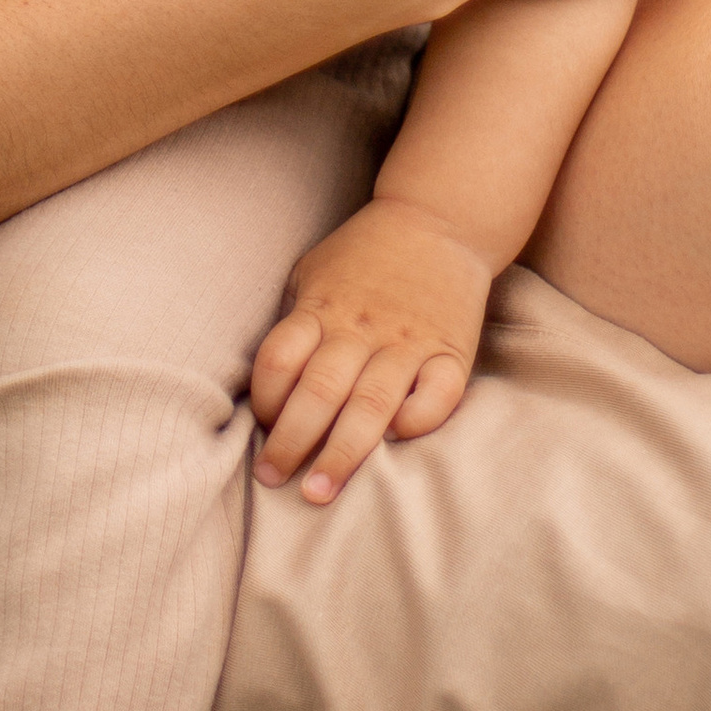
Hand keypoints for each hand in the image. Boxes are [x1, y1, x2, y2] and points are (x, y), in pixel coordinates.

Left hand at [249, 200, 498, 501]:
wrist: (437, 219)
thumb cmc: (363, 255)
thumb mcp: (312, 271)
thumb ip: (293, 321)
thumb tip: (267, 386)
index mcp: (322, 305)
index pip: (280, 359)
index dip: (263, 399)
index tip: (259, 428)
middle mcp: (361, 327)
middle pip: (320, 391)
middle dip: (291, 443)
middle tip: (273, 479)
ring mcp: (408, 340)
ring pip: (371, 404)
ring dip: (342, 453)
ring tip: (318, 491)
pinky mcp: (450, 351)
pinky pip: (437, 396)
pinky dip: (416, 422)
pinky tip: (394, 443)